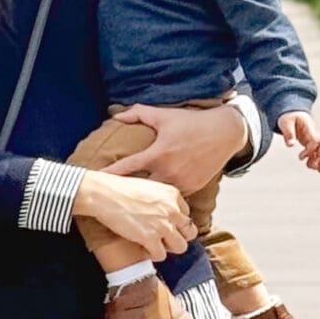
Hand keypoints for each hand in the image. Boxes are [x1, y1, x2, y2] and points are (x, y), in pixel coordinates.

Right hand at [73, 171, 192, 262]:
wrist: (104, 194)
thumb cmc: (120, 189)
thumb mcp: (148, 187)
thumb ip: (162, 200)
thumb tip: (164, 214)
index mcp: (173, 194)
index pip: (187, 215)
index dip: (176, 223)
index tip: (165, 225)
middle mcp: (172, 210)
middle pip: (189, 232)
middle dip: (178, 237)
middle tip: (164, 238)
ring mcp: (163, 225)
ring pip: (180, 247)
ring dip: (167, 248)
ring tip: (154, 245)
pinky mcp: (150, 238)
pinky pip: (161, 255)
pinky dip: (152, 255)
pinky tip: (142, 248)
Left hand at [105, 100, 249, 192]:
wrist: (224, 133)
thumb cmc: (191, 122)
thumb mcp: (164, 115)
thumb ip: (138, 113)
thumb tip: (115, 115)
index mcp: (158, 153)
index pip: (127, 167)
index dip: (110, 173)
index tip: (95, 179)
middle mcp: (168, 170)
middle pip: (140, 188)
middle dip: (127, 192)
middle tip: (111, 196)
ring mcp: (181, 182)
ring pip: (157, 197)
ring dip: (146, 198)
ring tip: (131, 204)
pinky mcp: (193, 188)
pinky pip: (174, 198)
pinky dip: (164, 199)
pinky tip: (154, 203)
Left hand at [280, 111, 319, 172]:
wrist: (292, 111)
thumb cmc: (288, 116)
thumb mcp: (285, 123)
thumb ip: (288, 134)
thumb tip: (290, 145)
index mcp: (308, 127)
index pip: (314, 140)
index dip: (310, 150)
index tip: (301, 157)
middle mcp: (313, 132)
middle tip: (313, 166)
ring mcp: (313, 137)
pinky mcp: (310, 141)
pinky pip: (316, 151)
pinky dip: (318, 159)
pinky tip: (317, 169)